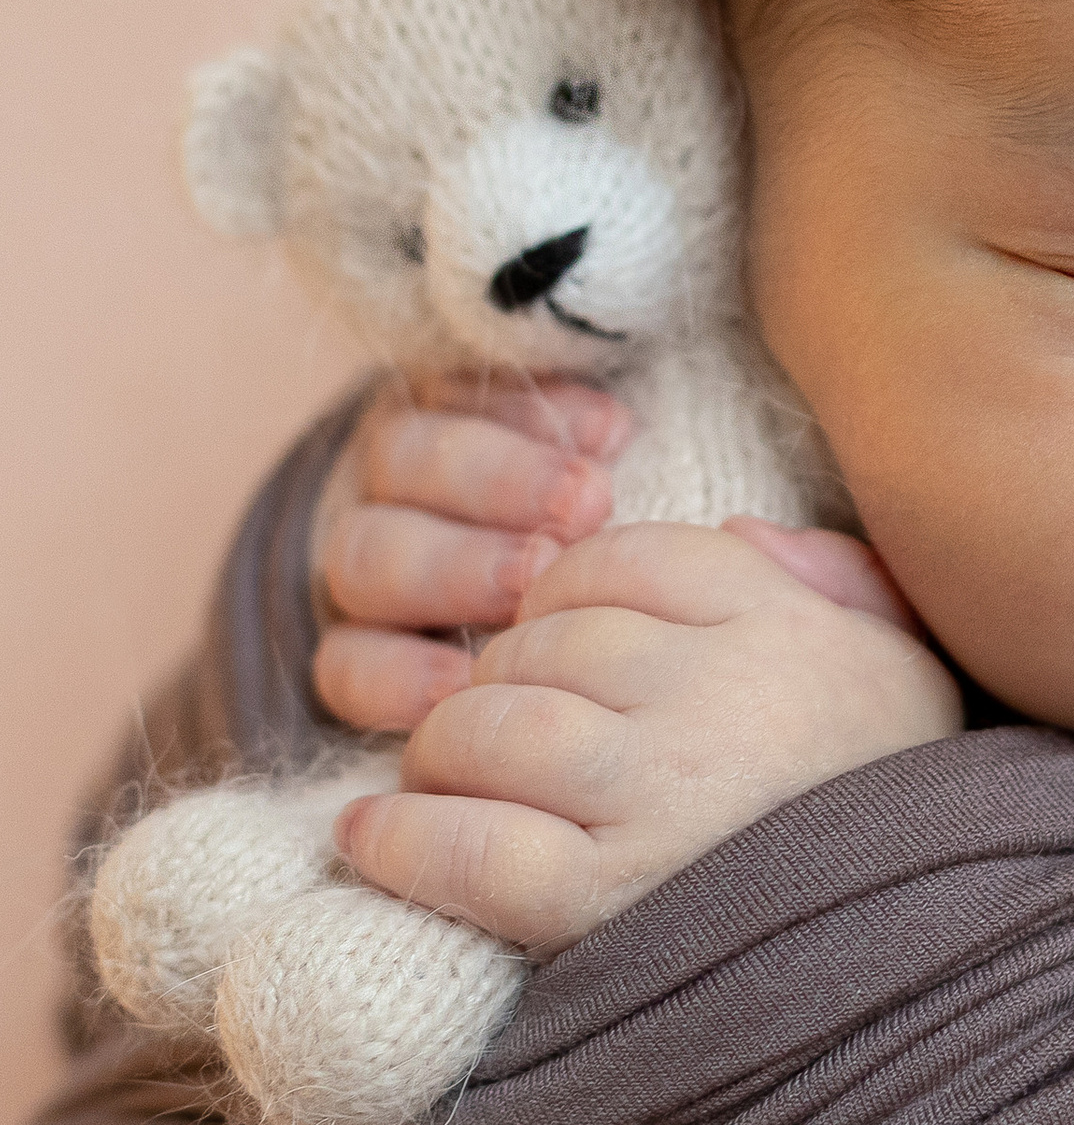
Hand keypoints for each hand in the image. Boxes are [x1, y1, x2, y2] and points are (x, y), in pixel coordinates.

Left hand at [312, 374, 628, 733]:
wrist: (669, 524)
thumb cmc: (636, 656)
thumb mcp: (604, 699)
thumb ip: (579, 717)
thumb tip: (581, 743)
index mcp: (397, 647)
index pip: (354, 668)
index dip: (392, 678)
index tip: (455, 689)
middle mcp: (389, 555)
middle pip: (372, 560)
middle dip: (451, 569)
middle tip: (533, 576)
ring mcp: (413, 464)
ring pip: (408, 458)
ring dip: (494, 481)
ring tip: (588, 502)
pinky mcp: (461, 383)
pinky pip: (470, 382)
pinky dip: (540, 407)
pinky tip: (613, 433)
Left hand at [333, 520, 963, 956]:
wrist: (946, 951)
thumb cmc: (898, 802)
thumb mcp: (904, 662)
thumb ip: (831, 577)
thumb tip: (739, 531)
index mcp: (784, 623)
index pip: (623, 557)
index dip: (562, 597)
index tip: (558, 648)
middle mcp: (724, 689)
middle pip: (546, 640)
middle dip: (497, 682)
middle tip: (488, 733)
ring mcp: (666, 788)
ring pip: (496, 724)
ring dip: (446, 753)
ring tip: (441, 784)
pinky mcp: (611, 897)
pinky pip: (473, 843)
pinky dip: (406, 839)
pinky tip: (376, 836)